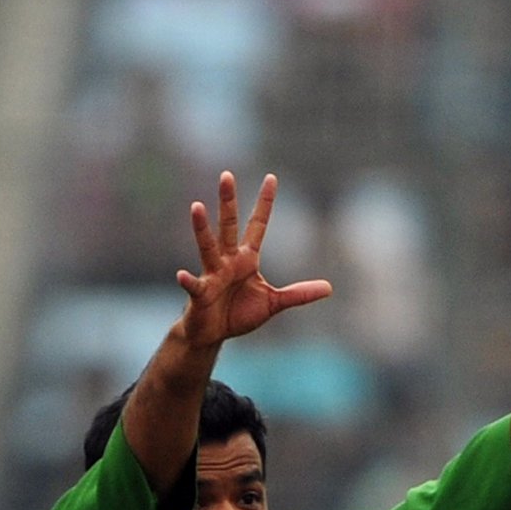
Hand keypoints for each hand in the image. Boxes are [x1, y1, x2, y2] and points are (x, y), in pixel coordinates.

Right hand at [176, 171, 331, 346]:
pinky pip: (194, 285)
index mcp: (246, 259)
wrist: (212, 334)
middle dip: (229, 202)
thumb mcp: (274, 302)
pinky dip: (188, 281)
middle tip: (227, 175)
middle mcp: (228, 260)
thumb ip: (299, 294)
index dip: (265, 203)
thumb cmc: (239, 314)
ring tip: (196, 207)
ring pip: (208, 247)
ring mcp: (212, 275)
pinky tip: (181, 275)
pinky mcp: (200, 294)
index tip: (271, 178)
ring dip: (202, 229)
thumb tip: (329, 288)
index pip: (257, 225)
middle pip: (229, 226)